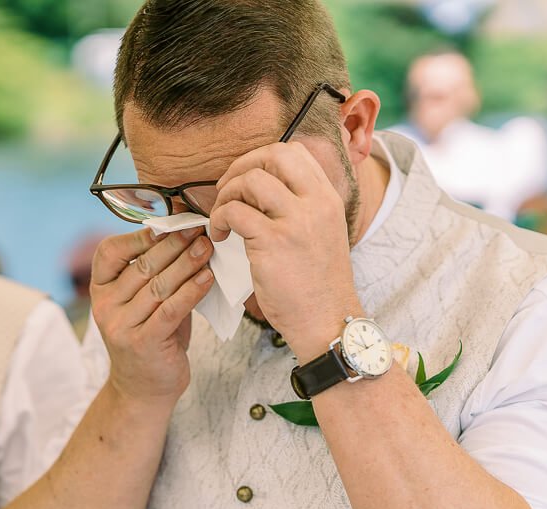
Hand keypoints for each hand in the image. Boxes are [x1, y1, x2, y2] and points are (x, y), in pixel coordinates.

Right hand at [90, 227, 214, 405]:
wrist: (143, 388)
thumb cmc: (150, 336)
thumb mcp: (142, 302)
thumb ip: (153, 273)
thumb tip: (183, 235)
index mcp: (100, 290)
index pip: (110, 251)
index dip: (140, 235)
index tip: (170, 223)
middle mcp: (105, 306)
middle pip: (142, 266)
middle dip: (173, 244)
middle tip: (198, 229)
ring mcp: (121, 326)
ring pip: (159, 285)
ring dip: (186, 263)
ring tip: (207, 248)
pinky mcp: (143, 342)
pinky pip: (171, 309)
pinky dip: (192, 290)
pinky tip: (207, 277)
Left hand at [207, 141, 363, 360]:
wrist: (326, 320)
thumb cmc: (316, 283)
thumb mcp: (321, 233)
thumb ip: (300, 207)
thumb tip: (259, 188)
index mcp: (327, 197)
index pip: (294, 151)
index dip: (262, 158)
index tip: (247, 180)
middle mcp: (315, 202)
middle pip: (273, 154)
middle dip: (240, 167)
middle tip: (227, 191)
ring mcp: (295, 221)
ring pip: (250, 180)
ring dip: (226, 195)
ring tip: (222, 218)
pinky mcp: (273, 242)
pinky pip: (235, 212)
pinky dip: (219, 219)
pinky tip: (220, 236)